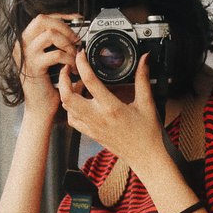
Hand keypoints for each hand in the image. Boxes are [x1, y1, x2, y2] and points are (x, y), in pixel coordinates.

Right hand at [14, 13, 81, 118]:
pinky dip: (69, 59)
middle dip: (65, 27)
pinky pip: (56, 54)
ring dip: (68, 44)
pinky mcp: (33, 66)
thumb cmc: (49, 86)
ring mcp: (25, 55)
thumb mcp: (52, 61)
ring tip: (74, 57)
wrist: (41, 108)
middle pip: (42, 20)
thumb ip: (58, 45)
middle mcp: (21, 45)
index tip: (78, 19)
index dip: (61, 15)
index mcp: (25, 41)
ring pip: (50, 34)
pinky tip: (72, 69)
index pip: (42, 18)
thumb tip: (77, 34)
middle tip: (76, 41)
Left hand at [57, 51, 164, 167]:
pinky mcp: (92, 134)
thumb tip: (144, 60)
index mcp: (111, 108)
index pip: (90, 81)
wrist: (147, 157)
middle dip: (64, 79)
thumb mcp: (147, 103)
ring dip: (67, 93)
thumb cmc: (148, 133)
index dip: (82, 64)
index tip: (81, 54)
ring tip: (76, 84)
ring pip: (67, 108)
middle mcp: (98, 117)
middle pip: (67, 96)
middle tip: (69, 69)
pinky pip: (73, 120)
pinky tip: (79, 103)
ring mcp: (92, 127)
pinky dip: (70, 109)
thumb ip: (143, 78)